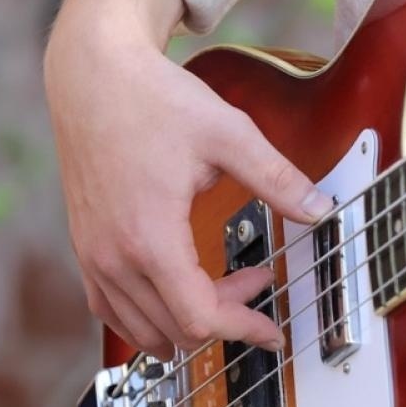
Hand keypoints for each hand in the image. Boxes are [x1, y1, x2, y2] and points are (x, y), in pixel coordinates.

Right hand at [45, 0, 332, 358]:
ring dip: (186, 322)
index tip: (272, 329)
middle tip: (256, 281)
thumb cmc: (153, 100)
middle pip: (175, 330)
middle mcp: (114, 257)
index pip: (199, 318)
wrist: (93, 76)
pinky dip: (145, 318)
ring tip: (221, 288)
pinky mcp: (85, 248)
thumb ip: (277, 178)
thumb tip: (320, 209)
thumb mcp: (228, 134)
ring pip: (141, 329)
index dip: (243, 330)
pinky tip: (172, 296)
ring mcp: (93, 256)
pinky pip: (110, 309)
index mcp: (150, 237)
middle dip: (225, 317)